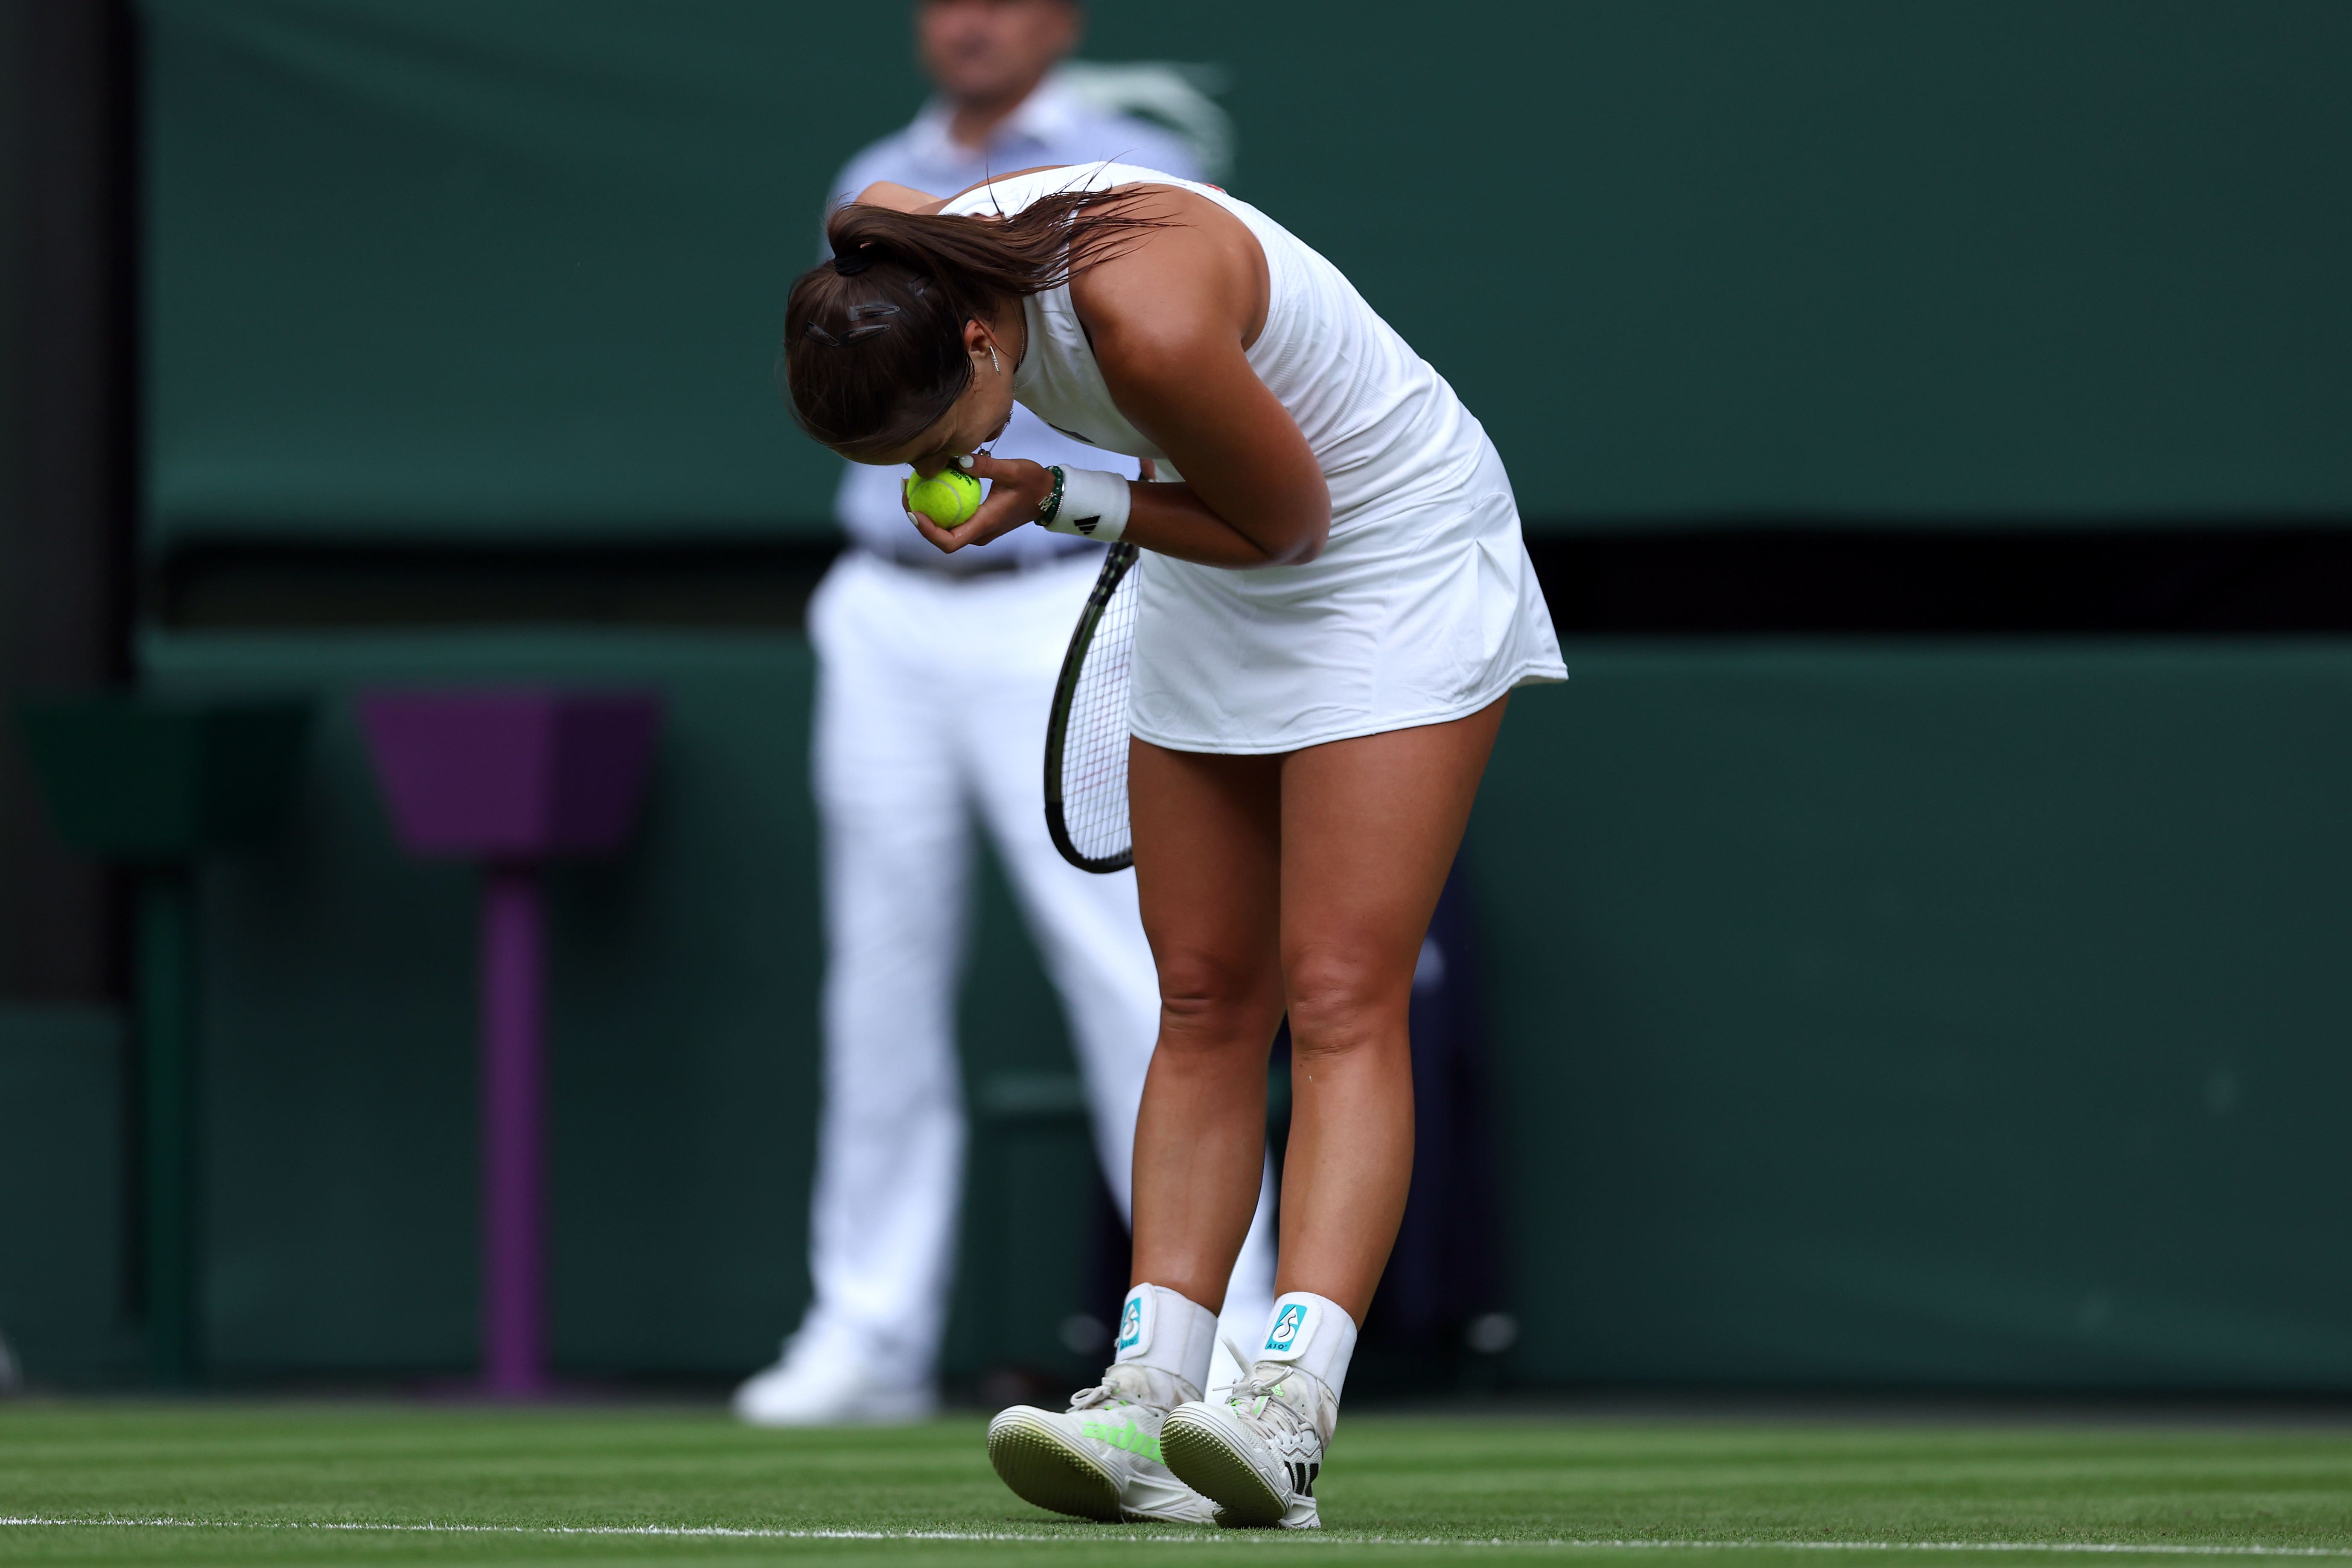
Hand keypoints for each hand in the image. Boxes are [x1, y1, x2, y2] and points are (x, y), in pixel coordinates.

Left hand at [905, 452, 1054, 553]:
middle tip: (906, 490)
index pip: (949, 541)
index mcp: (984, 524)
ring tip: (912, 485)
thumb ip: (985, 466)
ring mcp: (978, 529)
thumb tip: (959, 460)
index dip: (927, 531)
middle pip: (940, 536)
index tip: (914, 511)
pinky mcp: (978, 521)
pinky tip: (931, 484)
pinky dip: (939, 505)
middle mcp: (979, 533)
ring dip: (926, 510)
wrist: (1049, 495)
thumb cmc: (1033, 483)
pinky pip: (952, 518)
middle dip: (918, 516)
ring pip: (944, 528)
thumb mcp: (1011, 470)